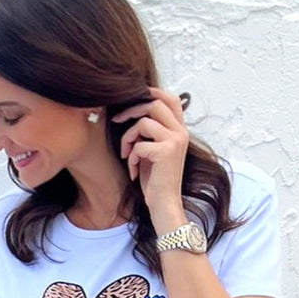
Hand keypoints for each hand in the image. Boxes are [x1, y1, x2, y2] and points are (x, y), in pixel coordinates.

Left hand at [111, 87, 189, 224]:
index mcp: (180, 130)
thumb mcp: (154, 151)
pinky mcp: (165, 152)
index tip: (132, 97)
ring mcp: (175, 141)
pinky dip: (132, 158)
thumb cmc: (156, 180)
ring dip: (128, 138)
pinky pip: (139, 145)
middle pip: (155, 104)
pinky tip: (133, 171)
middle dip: (132, 110)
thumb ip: (151, 132)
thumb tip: (133, 112)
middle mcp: (181, 132)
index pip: (170, 99)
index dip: (151, 92)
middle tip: (117, 120)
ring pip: (144, 123)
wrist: (165, 204)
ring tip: (127, 155)